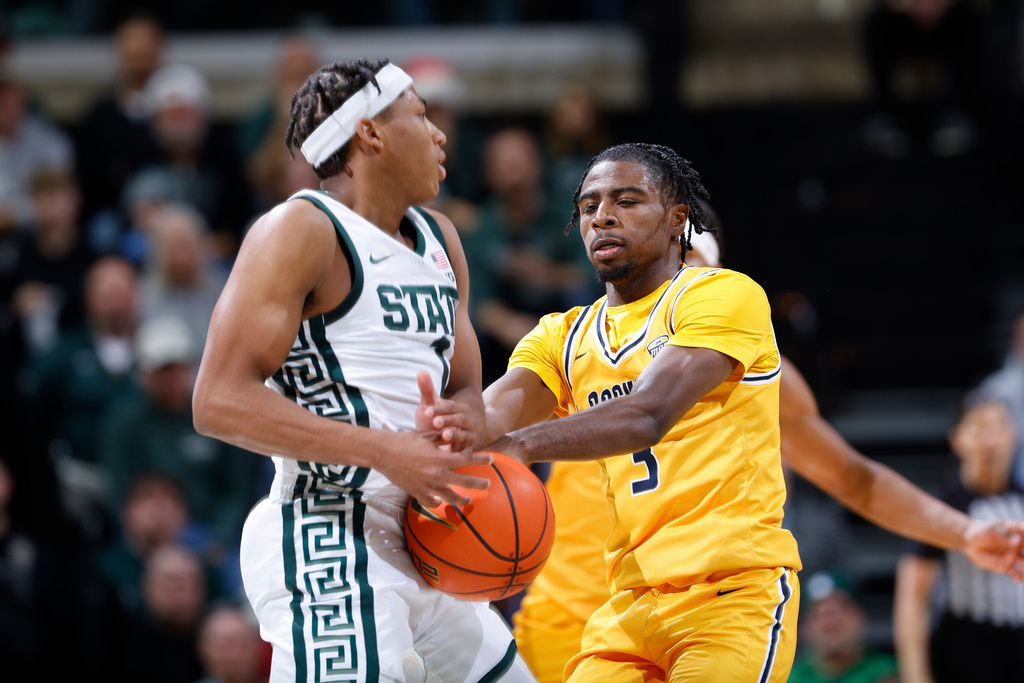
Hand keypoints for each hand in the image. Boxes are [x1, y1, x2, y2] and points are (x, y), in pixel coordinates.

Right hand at [374, 430, 491, 507]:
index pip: (469, 460)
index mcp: (442, 459)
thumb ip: (445, 439)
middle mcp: (438, 475)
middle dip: (480, 483)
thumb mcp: (428, 436)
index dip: (482, 459)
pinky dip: (437, 503)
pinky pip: (431, 502)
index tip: (491, 459)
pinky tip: (440, 501)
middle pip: (466, 482)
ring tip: (469, 500)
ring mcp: (428, 486)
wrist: (383, 452)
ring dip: (462, 499)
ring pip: (451, 497)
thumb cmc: (405, 441)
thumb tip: (457, 438)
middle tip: (487, 483)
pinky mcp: (417, 493)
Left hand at [414, 370, 479, 450]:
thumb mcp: (428, 406)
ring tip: (445, 436)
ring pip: (466, 436)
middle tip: (435, 422)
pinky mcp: (467, 452)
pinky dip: (459, 453)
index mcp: (460, 409)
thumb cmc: (432, 421)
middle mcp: (468, 422)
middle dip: (449, 420)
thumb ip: (426, 390)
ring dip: (456, 436)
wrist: (435, 442)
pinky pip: (466, 452)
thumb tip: (421, 371)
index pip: (452, 406)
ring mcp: (469, 437)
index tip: (426, 412)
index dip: (440, 409)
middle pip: (462, 419)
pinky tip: (448, 453)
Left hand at [963, 519, 1023, 580]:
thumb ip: (1003, 537)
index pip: (1023, 529)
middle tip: (1022, 558)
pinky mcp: (1007, 566)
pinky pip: (1015, 573)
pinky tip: (1017, 578)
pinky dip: (1018, 576)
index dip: (1023, 531)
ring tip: (1022, 566)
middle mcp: (1017, 544)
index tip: (1018, 538)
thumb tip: (1018, 541)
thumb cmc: (981, 533)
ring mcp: (1013, 555)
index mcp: (1014, 530)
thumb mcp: (989, 532)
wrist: (970, 543)